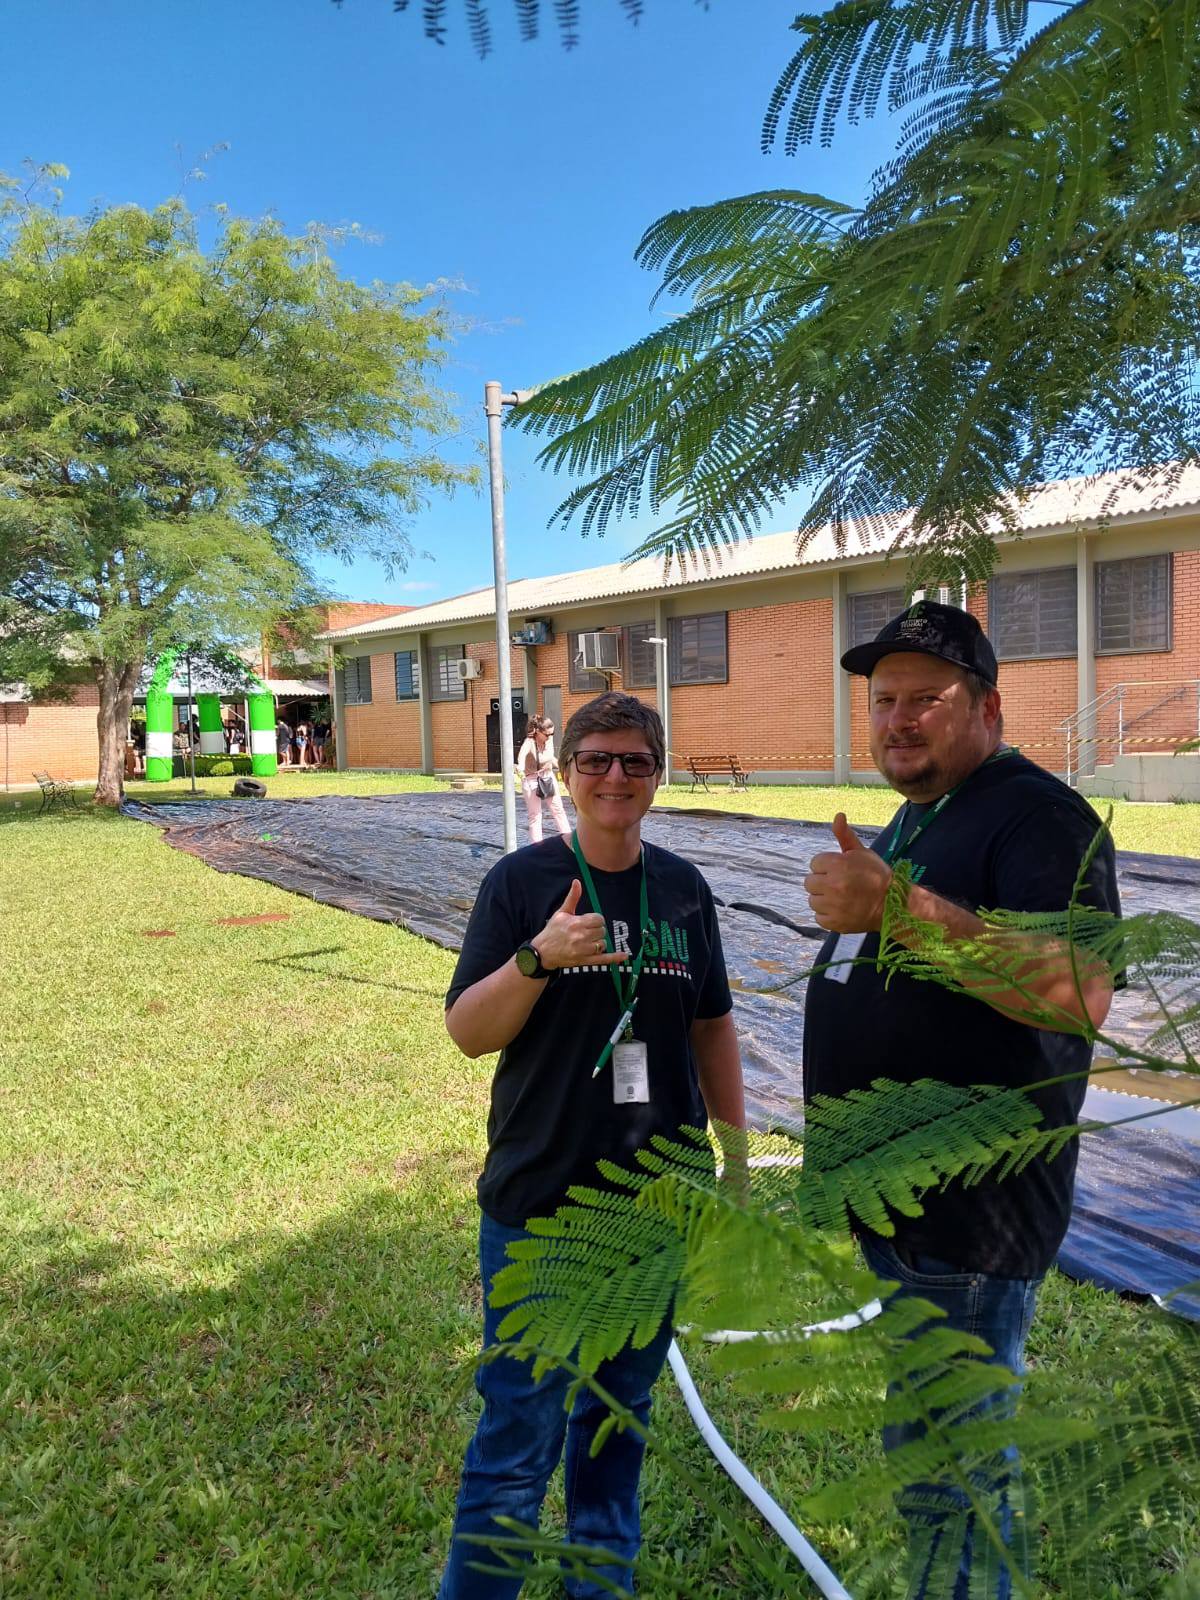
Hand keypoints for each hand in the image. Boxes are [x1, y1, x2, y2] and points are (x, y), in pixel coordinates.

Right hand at [530, 879, 629, 970]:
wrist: (542, 951)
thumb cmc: (552, 931)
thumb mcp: (561, 912)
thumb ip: (572, 898)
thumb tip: (577, 882)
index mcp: (577, 923)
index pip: (599, 919)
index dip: (596, 920)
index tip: (589, 922)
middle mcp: (581, 937)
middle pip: (602, 931)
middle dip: (597, 930)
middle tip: (587, 932)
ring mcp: (583, 950)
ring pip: (603, 943)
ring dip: (599, 942)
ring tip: (588, 941)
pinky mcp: (585, 961)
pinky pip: (603, 959)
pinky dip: (614, 957)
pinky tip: (624, 955)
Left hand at [804, 812, 892, 933]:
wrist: (893, 905)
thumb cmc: (877, 875)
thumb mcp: (862, 853)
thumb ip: (845, 836)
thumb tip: (838, 815)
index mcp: (838, 865)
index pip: (815, 863)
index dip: (827, 866)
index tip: (840, 871)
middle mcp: (833, 885)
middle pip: (810, 882)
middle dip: (822, 882)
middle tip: (840, 885)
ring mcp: (833, 906)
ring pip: (813, 900)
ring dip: (824, 899)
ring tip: (841, 898)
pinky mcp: (834, 923)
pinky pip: (819, 917)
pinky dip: (828, 915)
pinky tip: (841, 910)